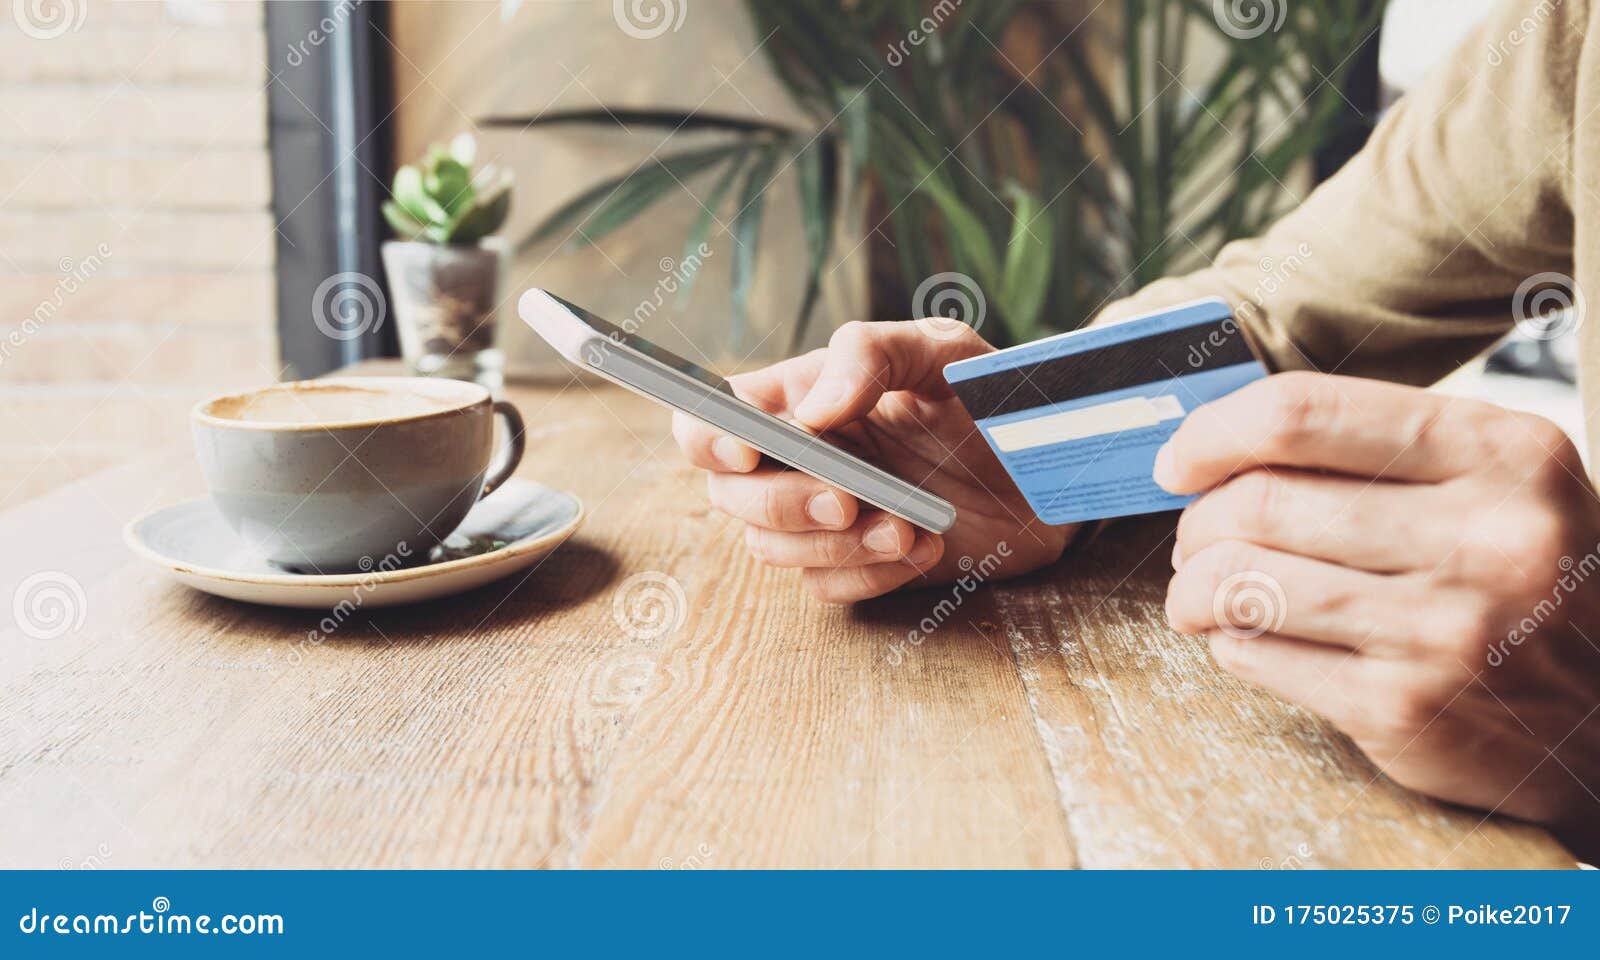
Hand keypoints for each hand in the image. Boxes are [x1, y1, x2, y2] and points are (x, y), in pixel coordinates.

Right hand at [672, 320, 1073, 601]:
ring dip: (836, 543)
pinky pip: (826, 586)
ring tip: (909, 525)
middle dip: (785, 504)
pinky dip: (870, 573)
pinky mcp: (856, 564)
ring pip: (773, 550)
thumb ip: (871, 356)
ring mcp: (822, 518)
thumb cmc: (987, 398)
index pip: (707, 420)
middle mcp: (795, 462)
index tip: (749, 450)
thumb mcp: (941, 353)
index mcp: (794, 400)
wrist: (1050, 470)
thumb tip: (811, 411)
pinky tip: (923, 546)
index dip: (707, 439)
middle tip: (851, 498)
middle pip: (732, 497)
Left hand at [1160, 371, 1599, 859]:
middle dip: (1198, 521)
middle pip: (1258, 502)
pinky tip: (1246, 637)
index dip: (1213, 434)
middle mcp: (1483, 536)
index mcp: (1501, 452)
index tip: (1178, 462)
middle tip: (1196, 538)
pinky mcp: (1403, 707)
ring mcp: (1443, 629)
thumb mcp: (1494, 484)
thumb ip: (1376, 448)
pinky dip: (1227, 641)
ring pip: (1241, 581)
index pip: (1302, 414)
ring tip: (1200, 591)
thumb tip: (1212, 439)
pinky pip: (1256, 654)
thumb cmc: (1526, 578)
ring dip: (1193, 587)